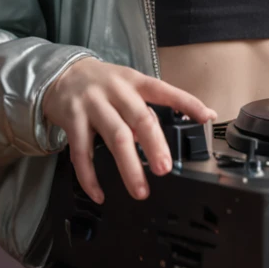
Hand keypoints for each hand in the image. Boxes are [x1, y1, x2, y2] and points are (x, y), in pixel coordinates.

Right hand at [41, 57, 217, 203]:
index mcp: (134, 81)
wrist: (61, 74)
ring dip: (129, 166)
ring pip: (115, 137)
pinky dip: (90, 177)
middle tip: (165, 169)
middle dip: (155, 145)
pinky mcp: (71, 119)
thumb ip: (145, 108)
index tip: (207, 117)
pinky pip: (81, 152)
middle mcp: (116, 91)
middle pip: (140, 118)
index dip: (187, 103)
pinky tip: (99, 193)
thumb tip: (170, 132)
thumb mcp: (127, 86)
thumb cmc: (102, 84)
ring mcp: (93, 104)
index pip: (165, 91)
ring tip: (140, 189)